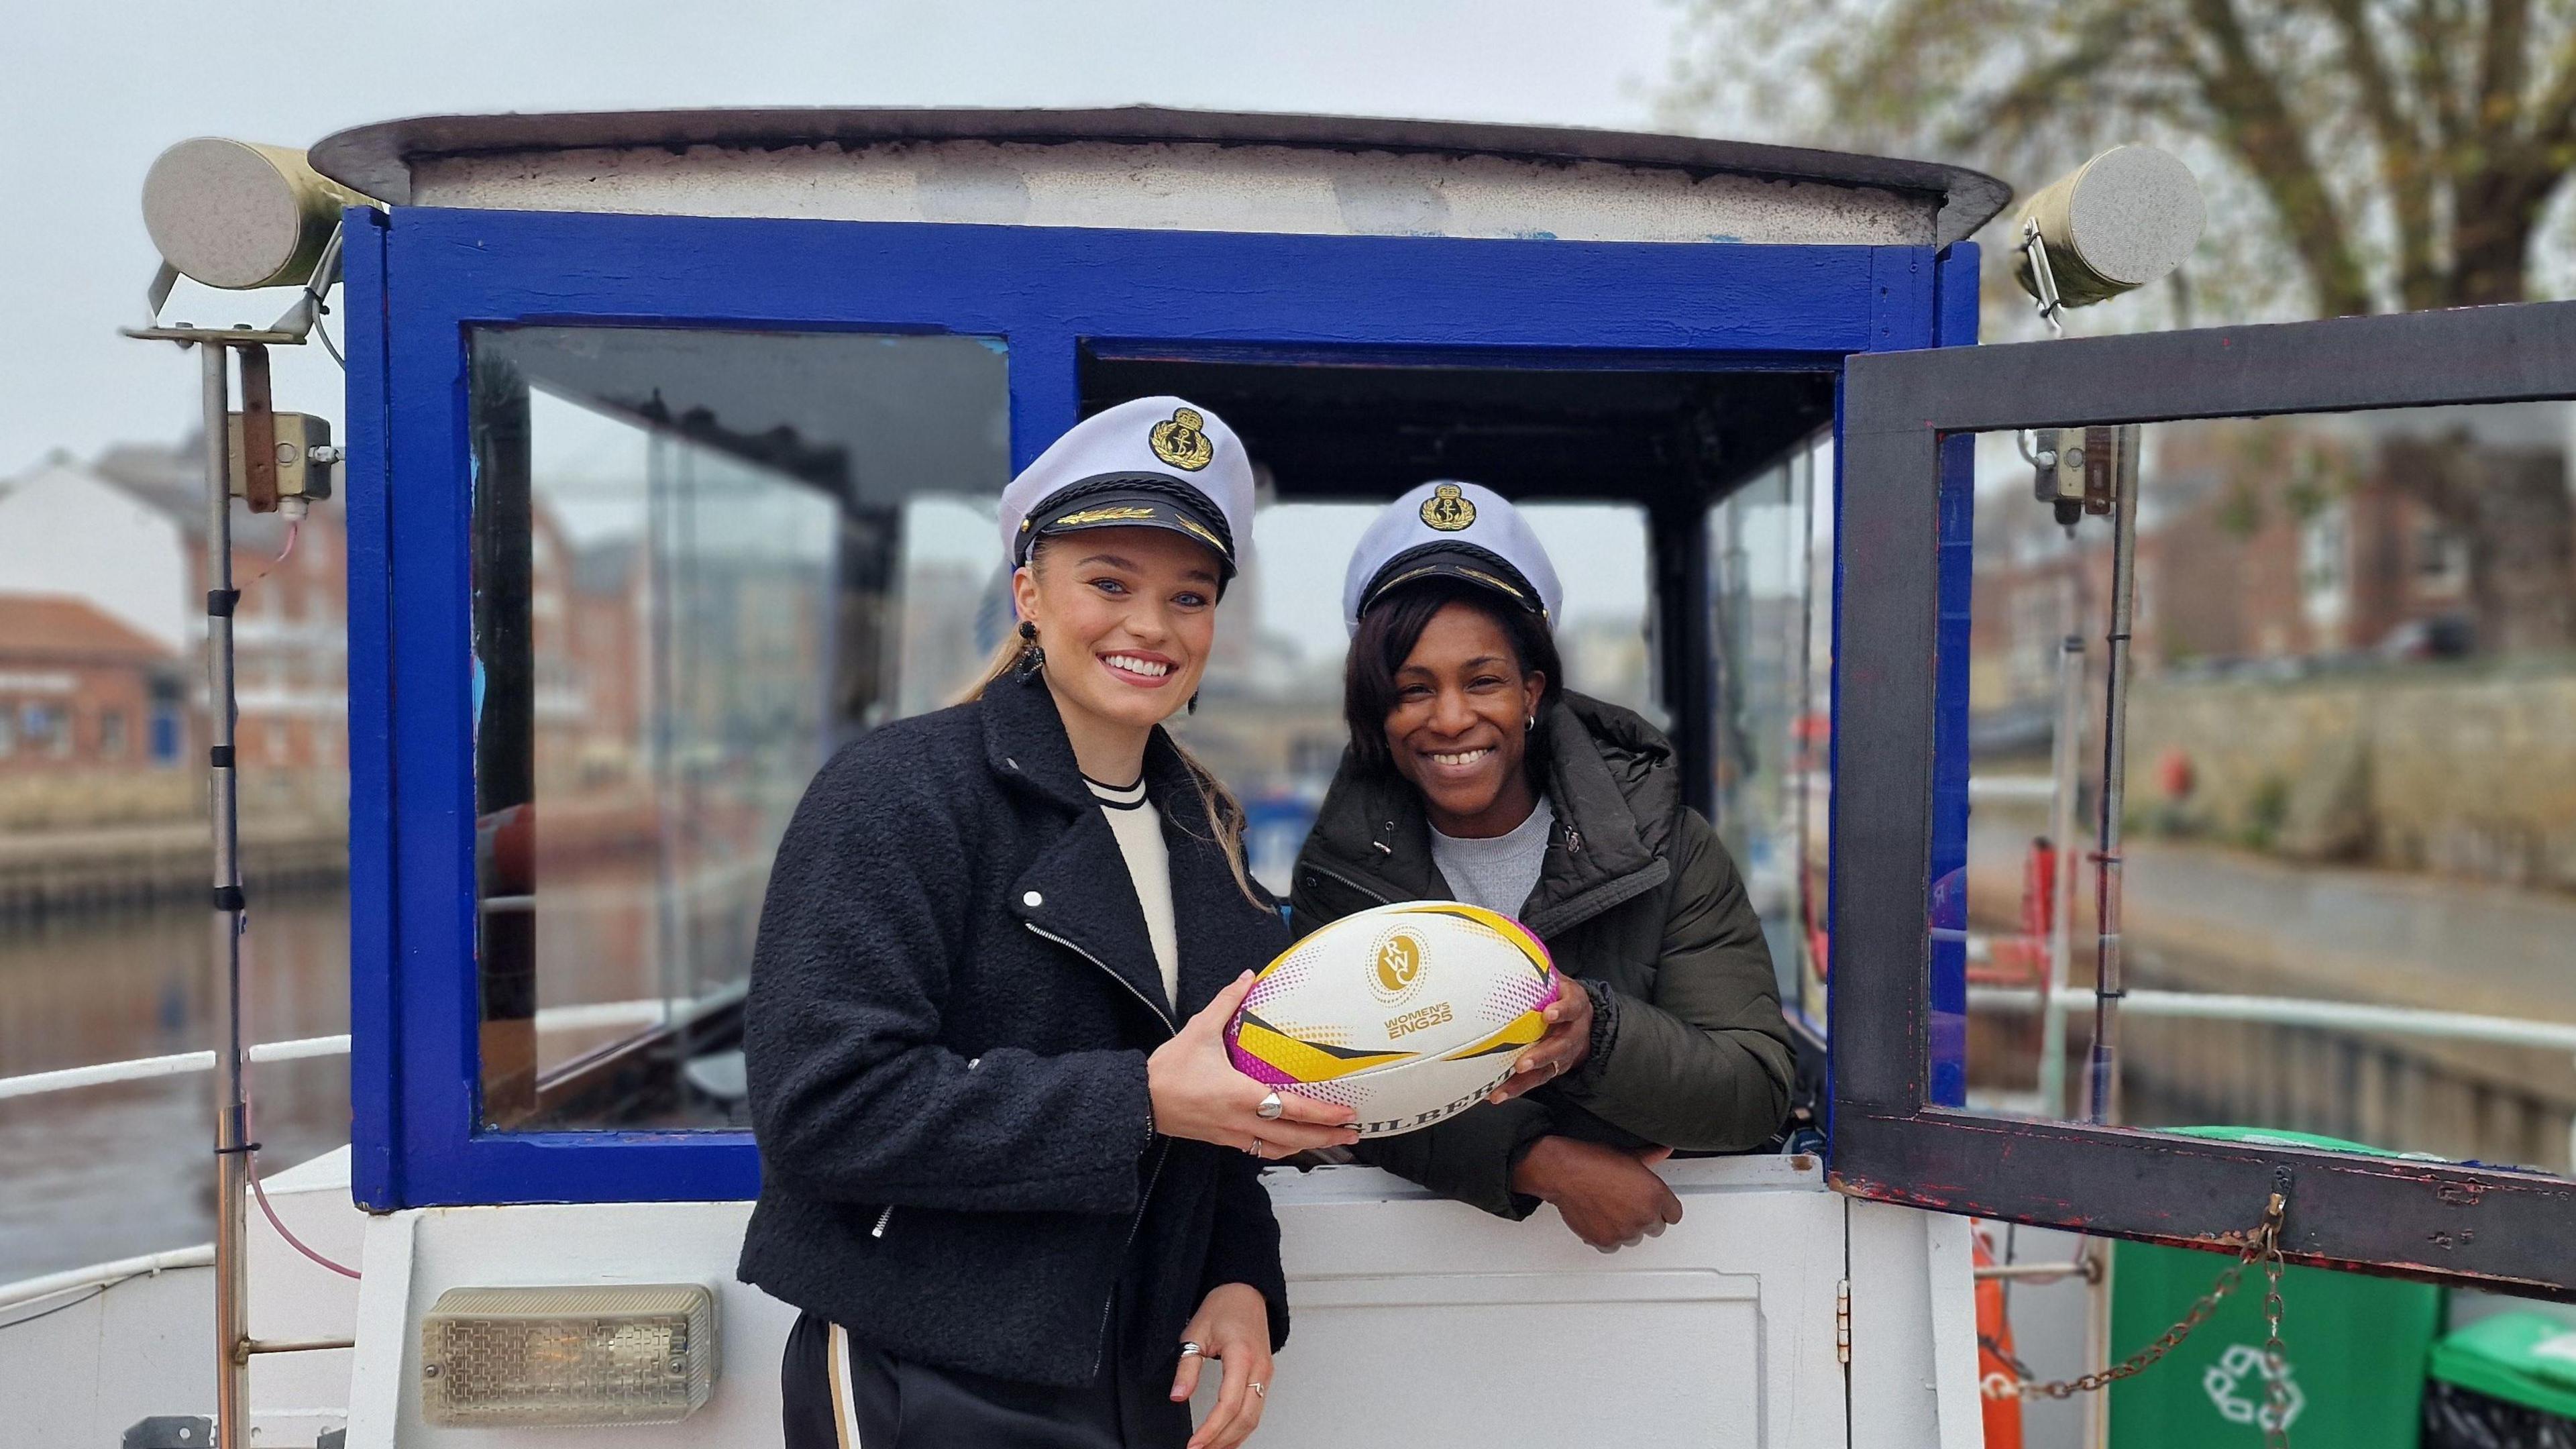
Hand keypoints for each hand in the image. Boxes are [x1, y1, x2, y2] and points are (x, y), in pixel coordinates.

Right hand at [1149, 972, 1359, 1159]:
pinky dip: (1283, 1147)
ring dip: (1309, 1145)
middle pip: (1293, 1137)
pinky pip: (1261, 1150)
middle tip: (1354, 1133)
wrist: (1138, 1102)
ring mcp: (1233, 1135)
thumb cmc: (1169, 1069)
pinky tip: (1294, 1142)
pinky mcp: (1223, 1141)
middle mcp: (1241, 1121)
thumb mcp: (1199, 1030)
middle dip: (1327, 1136)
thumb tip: (1248, 976)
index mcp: (1241, 1095)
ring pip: (1279, 1148)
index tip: (1347, 1112)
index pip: (1291, 1108)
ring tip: (1333, 1140)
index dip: (1322, 1113)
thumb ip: (1226, 1002)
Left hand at [1172, 1283, 1273, 1448]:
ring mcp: (1265, 1374)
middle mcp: (1259, 1368)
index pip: (1228, 1404)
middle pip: (1245, 1418)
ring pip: (1254, 1418)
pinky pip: (1257, 1410)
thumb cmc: (1223, 1307)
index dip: (1211, 1429)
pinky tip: (1227, 1439)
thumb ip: (1187, 1366)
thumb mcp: (1195, 1333)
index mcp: (1242, 1356)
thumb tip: (1178, 1395)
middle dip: (1221, 1440)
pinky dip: (1242, 1429)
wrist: (1245, 1292)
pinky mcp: (1265, 1377)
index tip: (1194, 1443)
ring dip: (1232, 1438)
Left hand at [1488, 977, 1593, 1103]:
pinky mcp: (1554, 1069)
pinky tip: (1494, 1095)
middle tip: (1522, 1062)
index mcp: (1575, 1004)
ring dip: (1525, 1082)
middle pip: (1563, 1046)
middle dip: (1543, 1055)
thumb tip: (1505, 937)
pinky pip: (1537, 1081)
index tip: (1549, 1014)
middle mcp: (1574, 1031)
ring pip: (1550, 1071)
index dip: (1563, 1010)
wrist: (1582, 1017)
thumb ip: (1536, 965)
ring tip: (1502, 1089)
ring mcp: (1566, 1054)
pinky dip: (1516, 1089)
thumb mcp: (1554, 976)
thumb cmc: (1558, 991)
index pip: (1573, 1006)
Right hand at [1509, 1137, 1680, 1251]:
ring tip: (1613, 1211)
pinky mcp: (1607, 1241)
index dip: (1662, 1208)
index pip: (1674, 1215)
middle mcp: (1644, 1216)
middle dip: (1645, 1218)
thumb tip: (1664, 1151)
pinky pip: (1614, 1246)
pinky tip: (1601, 1220)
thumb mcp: (1627, 1154)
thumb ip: (1651, 1157)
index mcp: (1655, 1194)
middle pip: (1656, 1228)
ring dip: (1627, 1229)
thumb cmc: (1593, 1162)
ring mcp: (1626, 1231)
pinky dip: (1608, 1237)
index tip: (1653, 1205)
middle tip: (1628, 1205)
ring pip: (1635, 1238)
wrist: (1565, 1173)